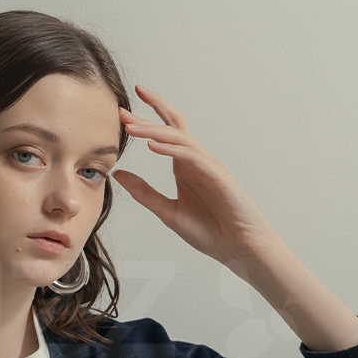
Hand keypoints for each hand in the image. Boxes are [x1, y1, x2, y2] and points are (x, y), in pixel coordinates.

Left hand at [112, 86, 273, 269]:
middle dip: (150, 113)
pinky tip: (153, 146)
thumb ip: (144, 192)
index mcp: (185, 167)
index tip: (122, 113)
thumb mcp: (168, 212)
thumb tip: (118, 174)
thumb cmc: (211, 231)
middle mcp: (197, 161)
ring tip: (131, 128)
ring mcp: (208, 166)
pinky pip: (192, 157)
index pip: (165, 133)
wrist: (239, 248)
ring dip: (154, 131)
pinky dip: (172, 149)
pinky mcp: (217, 176)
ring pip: (180, 138)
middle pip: (174, 125)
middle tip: (123, 110)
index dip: (145, 120)